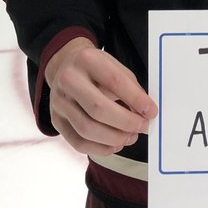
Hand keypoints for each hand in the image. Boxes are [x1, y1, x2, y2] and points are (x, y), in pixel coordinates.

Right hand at [43, 38, 157, 156]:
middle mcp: (68, 79)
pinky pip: (78, 142)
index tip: (151, 111)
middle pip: (98, 108)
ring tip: (131, 136)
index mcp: (87, 59)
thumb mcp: (114, 67)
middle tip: (142, 126)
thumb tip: (145, 113)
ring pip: (87, 129)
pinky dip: (100, 149)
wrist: (65, 67)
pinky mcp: (56, 120)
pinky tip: (115, 144)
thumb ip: (131, 88)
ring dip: (115, 138)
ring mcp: (59, 101)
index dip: (136, 99)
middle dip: (126, 122)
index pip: (114, 81)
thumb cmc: (96, 70)